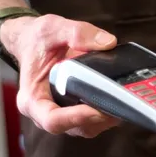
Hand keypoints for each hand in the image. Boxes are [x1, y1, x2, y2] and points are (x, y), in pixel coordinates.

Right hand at [2, 15, 120, 136]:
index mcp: (32, 99)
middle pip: (74, 128)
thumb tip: (108, 42)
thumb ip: (78, 33)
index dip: (76, 119)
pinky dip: (107, 112)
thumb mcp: (53, 28)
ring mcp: (61, 116)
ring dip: (106, 118)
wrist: (34, 43)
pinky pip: (93, 122)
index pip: (52, 120)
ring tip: (123, 100)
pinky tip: (119, 98)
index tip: (97, 110)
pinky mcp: (75, 114)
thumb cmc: (38, 40)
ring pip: (87, 128)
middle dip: (99, 118)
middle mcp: (44, 113)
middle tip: (121, 103)